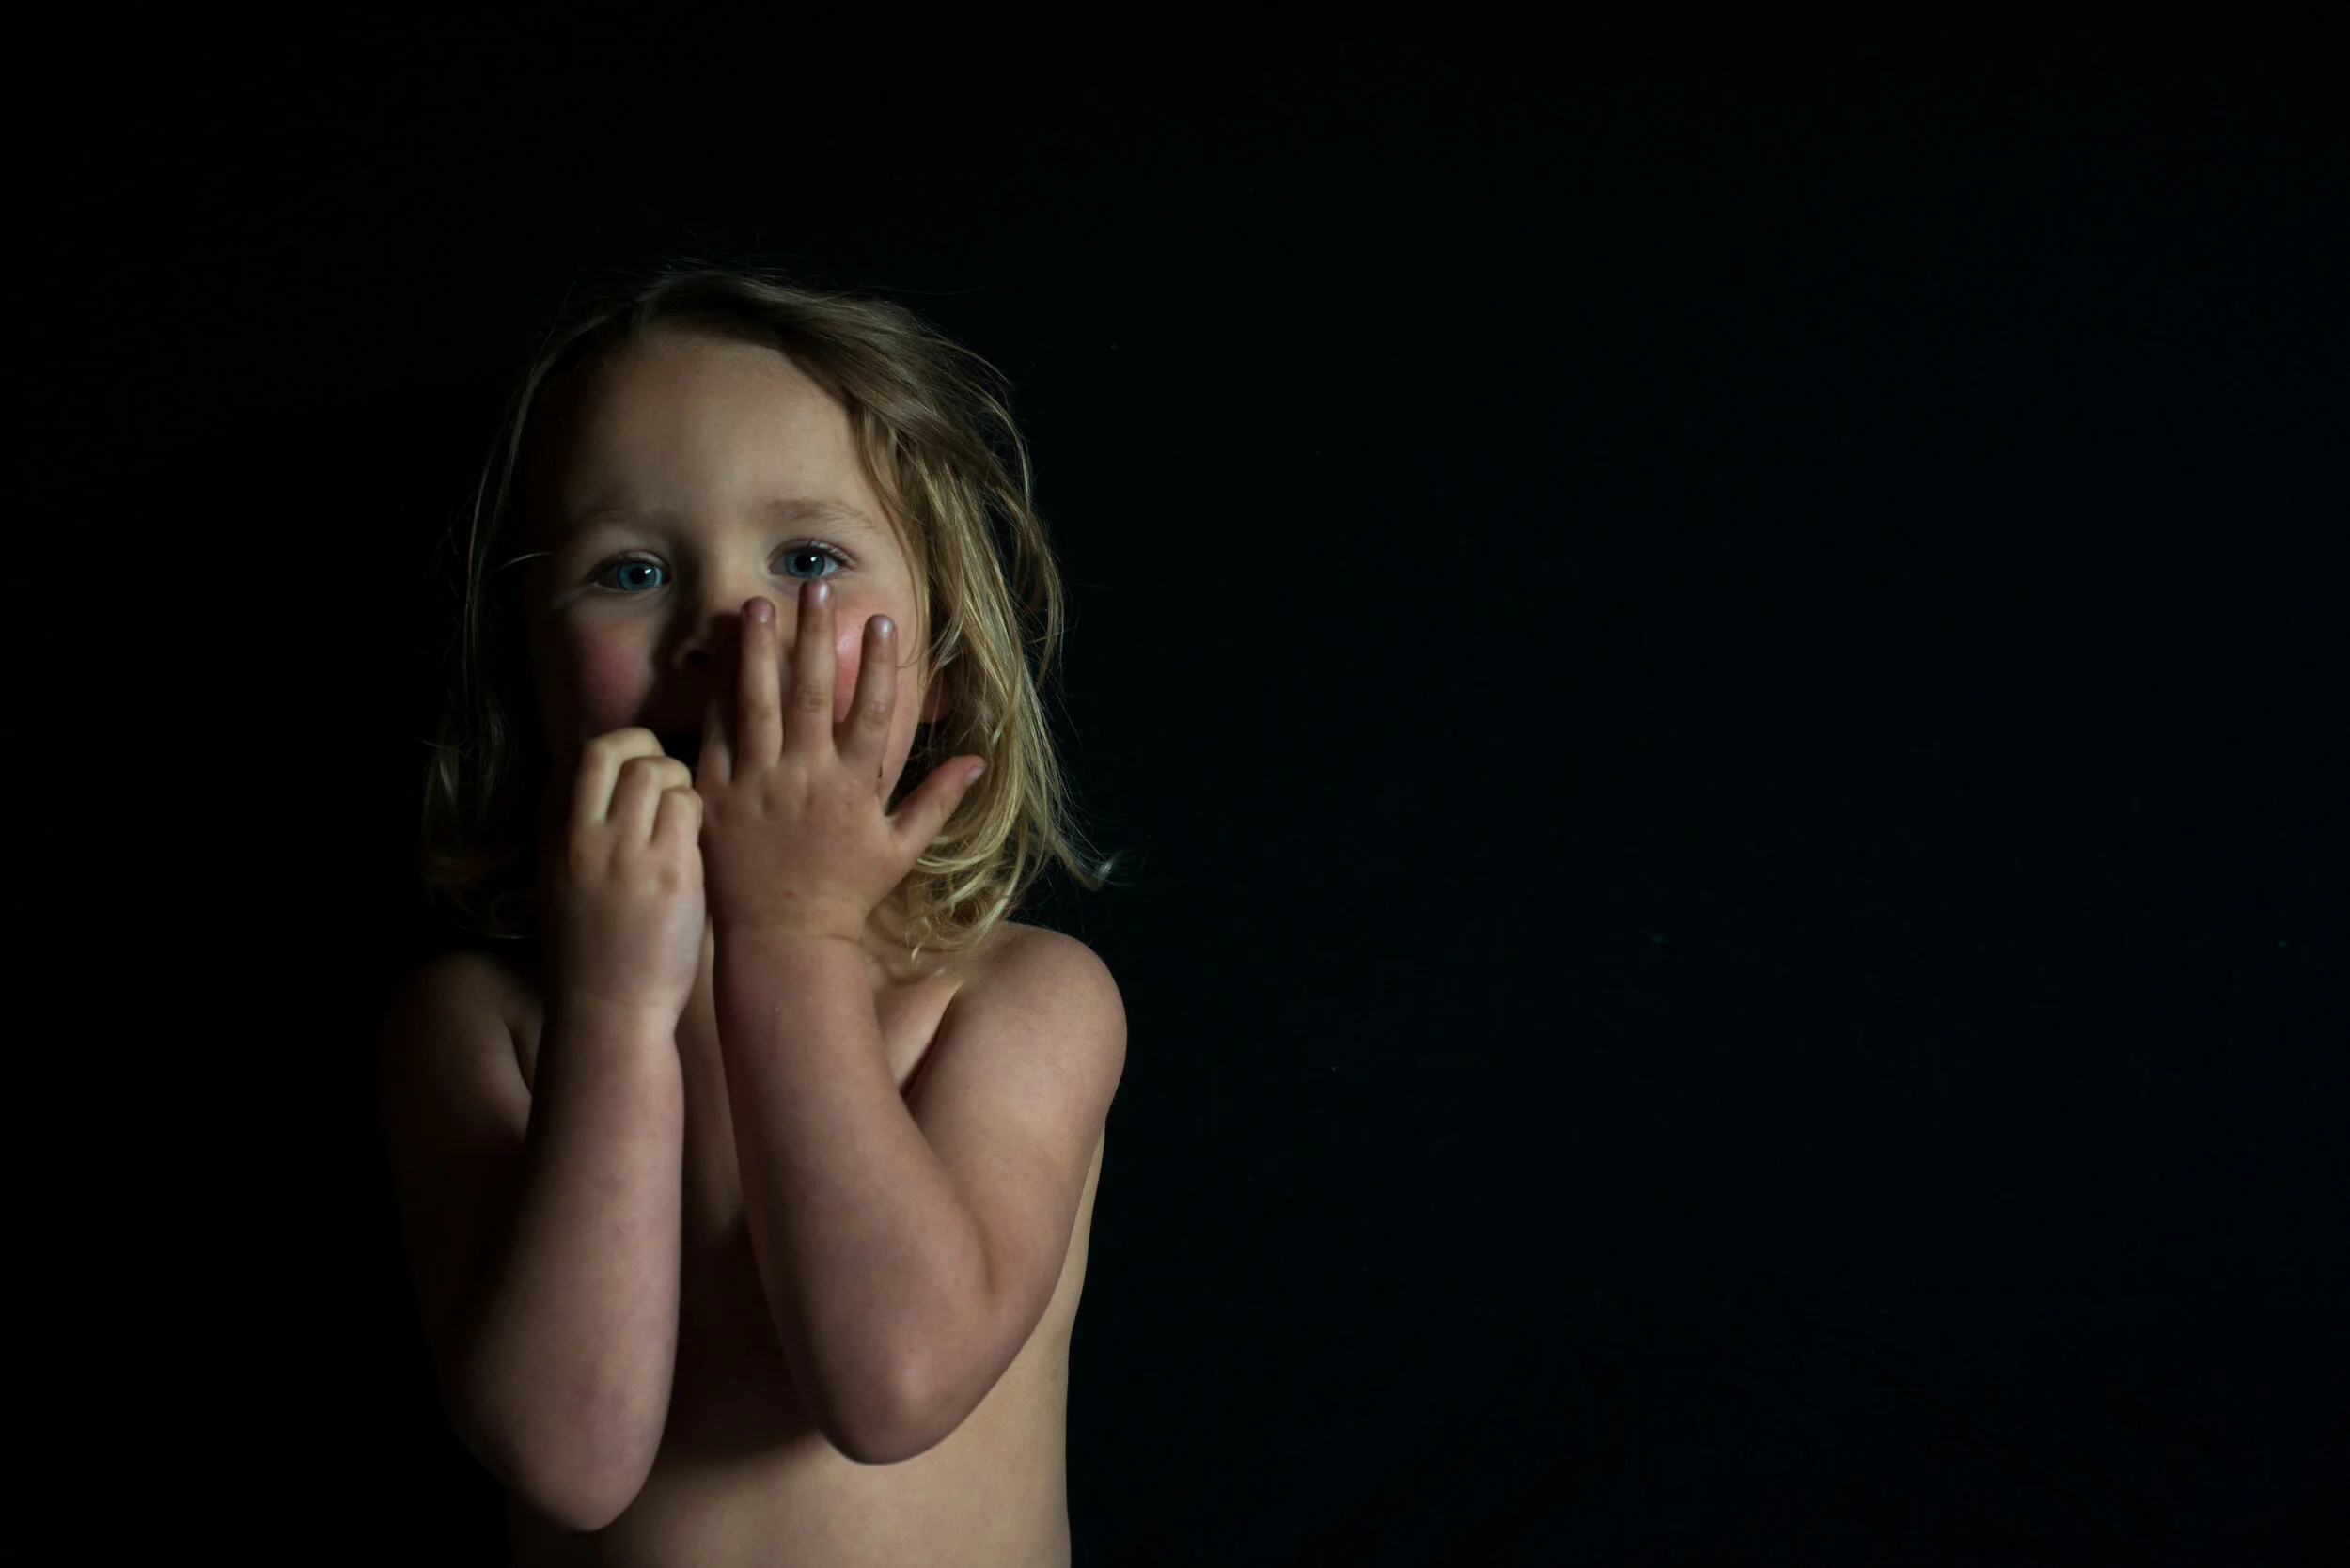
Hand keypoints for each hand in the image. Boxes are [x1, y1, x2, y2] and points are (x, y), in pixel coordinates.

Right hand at [537, 728, 705, 1018]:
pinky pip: (689, 806)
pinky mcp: (669, 871)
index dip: (610, 753)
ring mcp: (623, 852)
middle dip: (642, 744)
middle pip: (606, 748)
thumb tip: (609, 787)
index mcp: (549, 839)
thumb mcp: (558, 882)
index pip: (574, 761)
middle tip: (664, 770)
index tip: (631, 770)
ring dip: (678, 780)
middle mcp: (579, 837)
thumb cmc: (590, 951)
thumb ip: (574, 833)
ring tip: (683, 812)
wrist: (607, 1010)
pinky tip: (696, 840)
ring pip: (655, 770)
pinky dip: (697, 811)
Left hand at [695, 579, 984, 943]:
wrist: (782, 941)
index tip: (882, 620)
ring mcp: (757, 787)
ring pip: (756, 705)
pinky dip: (718, 696)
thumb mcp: (900, 851)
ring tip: (758, 604)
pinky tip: (721, 659)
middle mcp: (805, 781)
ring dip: (758, 652)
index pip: (869, 715)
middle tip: (814, 587)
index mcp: (852, 791)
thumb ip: (936, 802)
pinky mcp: (718, 796)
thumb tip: (976, 760)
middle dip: (813, 636)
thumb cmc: (845, 895)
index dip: (877, 666)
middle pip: (810, 696)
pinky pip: (716, 736)